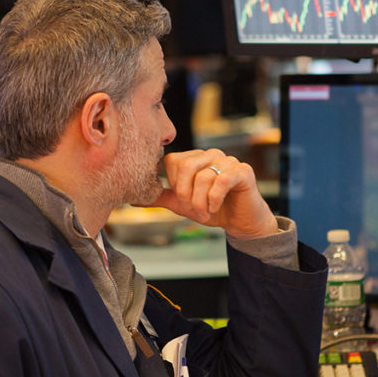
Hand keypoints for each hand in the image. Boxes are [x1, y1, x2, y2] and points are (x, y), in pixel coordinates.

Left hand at [148, 149, 278, 239]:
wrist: (241, 222)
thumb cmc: (213, 209)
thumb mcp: (183, 205)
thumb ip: (162, 198)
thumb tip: (134, 199)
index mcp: (195, 158)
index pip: (172, 161)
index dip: (174, 184)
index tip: (183, 201)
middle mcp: (210, 154)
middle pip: (186, 166)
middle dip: (185, 194)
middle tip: (193, 209)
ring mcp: (228, 160)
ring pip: (203, 176)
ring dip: (201, 201)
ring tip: (206, 212)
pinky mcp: (242, 171)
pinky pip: (221, 180)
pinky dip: (214, 198)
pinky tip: (215, 207)